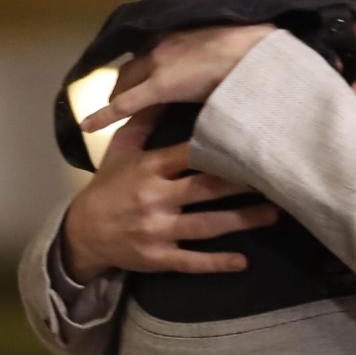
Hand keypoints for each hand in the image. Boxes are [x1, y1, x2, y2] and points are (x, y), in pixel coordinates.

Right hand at [62, 110, 278, 281]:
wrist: (81, 233)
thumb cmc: (108, 187)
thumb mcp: (120, 150)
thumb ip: (143, 123)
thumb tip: (163, 91)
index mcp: (148, 169)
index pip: (188, 156)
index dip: (218, 151)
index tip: (249, 144)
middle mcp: (154, 198)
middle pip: (205, 189)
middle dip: (240, 184)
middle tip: (274, 178)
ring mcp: (157, 230)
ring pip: (206, 225)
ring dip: (242, 220)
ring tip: (274, 213)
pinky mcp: (159, 257)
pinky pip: (192, 261)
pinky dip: (217, 262)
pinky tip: (243, 262)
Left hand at [79, 23, 275, 133]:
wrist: (260, 48)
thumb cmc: (254, 47)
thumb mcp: (231, 44)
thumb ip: (218, 54)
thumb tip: (225, 66)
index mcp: (178, 33)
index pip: (149, 51)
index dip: (141, 67)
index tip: (137, 76)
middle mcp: (163, 44)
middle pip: (133, 67)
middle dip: (125, 84)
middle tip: (121, 101)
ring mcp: (160, 62)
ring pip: (127, 83)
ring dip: (121, 96)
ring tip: (115, 114)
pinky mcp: (162, 84)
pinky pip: (125, 103)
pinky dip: (105, 114)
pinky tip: (88, 126)